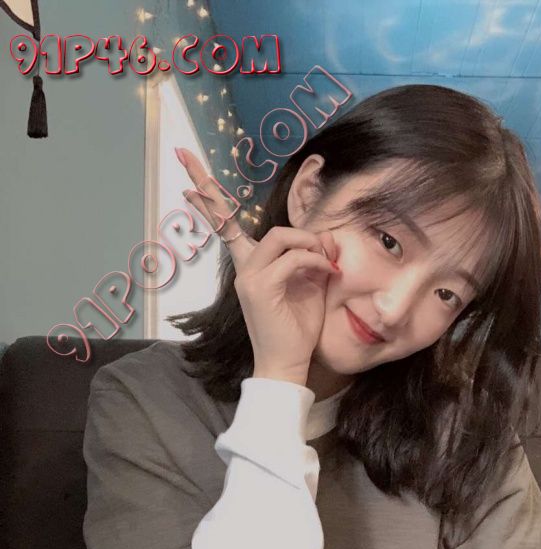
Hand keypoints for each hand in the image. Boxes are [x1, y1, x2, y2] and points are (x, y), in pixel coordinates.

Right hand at [176, 147, 338, 381]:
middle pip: (231, 220)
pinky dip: (314, 260)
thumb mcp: (309, 286)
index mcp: (249, 267)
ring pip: (276, 237)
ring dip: (306, 242)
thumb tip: (325, 236)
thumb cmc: (297, 330)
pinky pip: (292, 258)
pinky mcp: (260, 288)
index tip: (184, 172)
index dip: (206, 199)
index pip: (224, 227)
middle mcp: (243, 269)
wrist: (287, 364)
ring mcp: (248, 278)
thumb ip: (311, 259)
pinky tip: (328, 271)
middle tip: (192, 162)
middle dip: (210, 189)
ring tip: (326, 260)